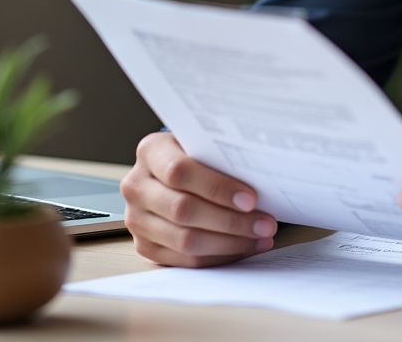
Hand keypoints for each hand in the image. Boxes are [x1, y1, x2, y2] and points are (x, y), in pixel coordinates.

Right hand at [121, 132, 277, 266]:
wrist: (168, 167)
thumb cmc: (196, 152)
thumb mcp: (203, 142)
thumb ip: (221, 155)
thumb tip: (264, 176)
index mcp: (151, 151)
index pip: (181, 172)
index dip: (217, 188)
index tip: (251, 199)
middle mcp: (136, 186)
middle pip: (183, 210)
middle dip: (231, 221)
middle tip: (266, 223)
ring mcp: (136, 219)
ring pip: (184, 240)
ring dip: (229, 243)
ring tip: (260, 237)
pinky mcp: (144, 246)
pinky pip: (183, 259)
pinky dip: (218, 256)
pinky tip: (243, 247)